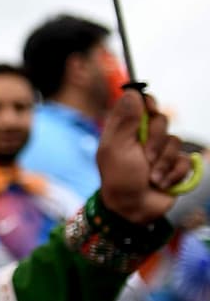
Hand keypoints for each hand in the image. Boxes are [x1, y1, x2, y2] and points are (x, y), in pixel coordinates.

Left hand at [98, 89, 191, 223]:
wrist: (133, 208)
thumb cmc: (119, 178)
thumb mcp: (117, 148)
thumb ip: (126, 120)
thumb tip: (133, 92)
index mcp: (125, 130)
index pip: (140, 105)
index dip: (148, 103)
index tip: (150, 107)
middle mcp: (143, 137)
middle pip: (161, 119)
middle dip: (155, 140)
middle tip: (145, 157)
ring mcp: (160, 151)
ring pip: (175, 140)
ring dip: (163, 161)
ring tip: (151, 177)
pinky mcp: (174, 165)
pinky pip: (184, 160)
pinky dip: (173, 173)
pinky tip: (162, 183)